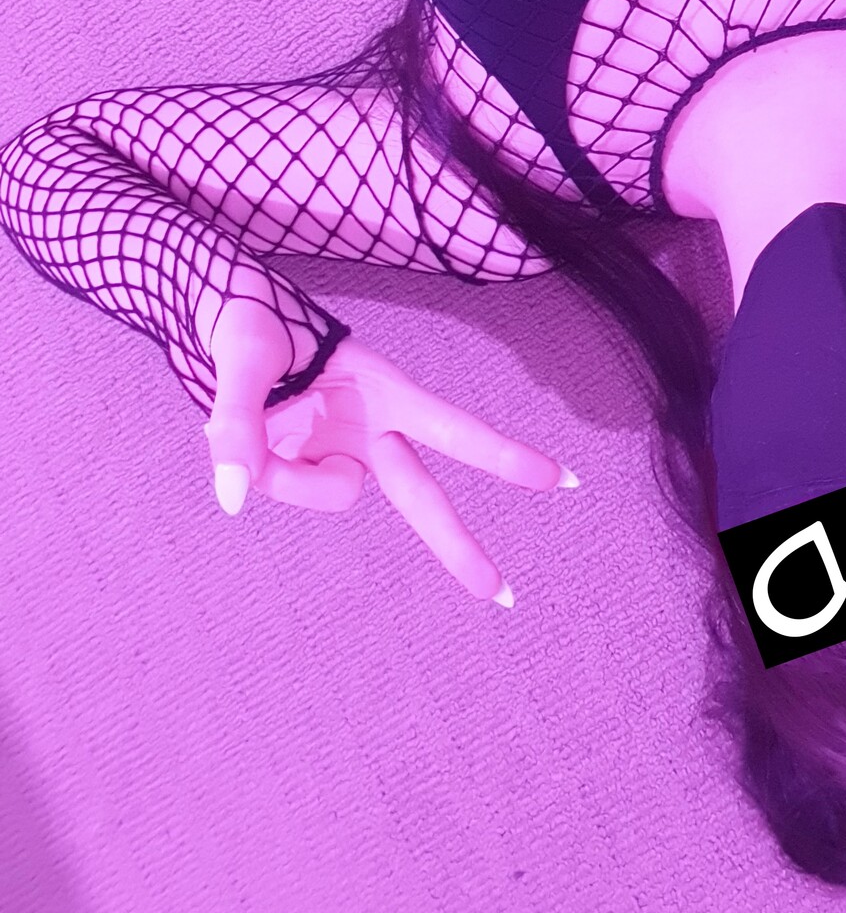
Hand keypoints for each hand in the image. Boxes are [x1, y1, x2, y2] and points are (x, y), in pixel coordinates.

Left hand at [202, 298, 578, 604]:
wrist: (223, 316)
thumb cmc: (247, 322)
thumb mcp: (240, 359)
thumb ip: (237, 425)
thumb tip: (233, 499)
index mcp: (386, 388)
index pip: (452, 428)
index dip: (503, 453)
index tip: (556, 480)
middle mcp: (375, 427)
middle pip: (423, 498)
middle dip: (460, 547)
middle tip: (504, 596)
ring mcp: (344, 451)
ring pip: (329, 495)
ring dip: (286, 472)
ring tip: (256, 415)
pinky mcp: (312, 466)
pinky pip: (287, 490)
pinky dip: (261, 469)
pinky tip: (250, 437)